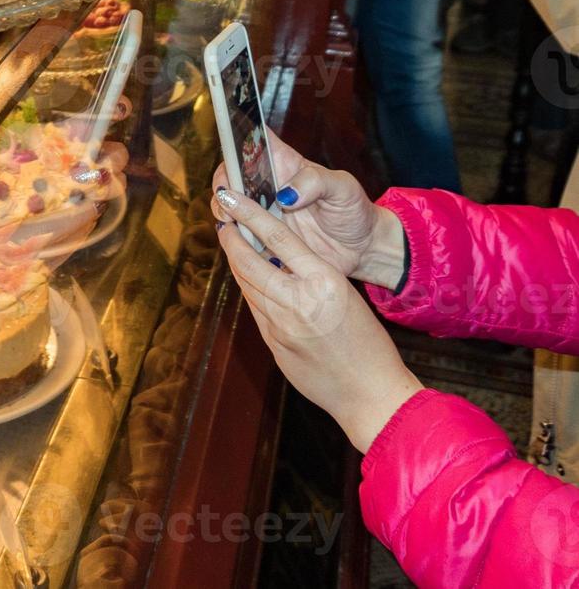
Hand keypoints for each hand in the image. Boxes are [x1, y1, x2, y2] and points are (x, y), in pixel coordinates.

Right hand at [211, 128, 406, 288]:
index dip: (236, 141)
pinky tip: (240, 242)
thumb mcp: (343, 188)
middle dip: (222, 184)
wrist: (360, 249)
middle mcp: (267, 186)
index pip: (252, 142)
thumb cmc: (352, 210)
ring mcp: (262, 213)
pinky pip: (239, 236)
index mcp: (284, 164)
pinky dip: (233, 238)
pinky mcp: (262, 238)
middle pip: (230, 174)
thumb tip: (286, 194)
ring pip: (228, 206)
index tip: (232, 155)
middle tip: (228, 199)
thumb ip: (316, 182)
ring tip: (231, 222)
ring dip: (223, 211)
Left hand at [213, 187, 422, 452]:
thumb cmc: (368, 345)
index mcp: (325, 282)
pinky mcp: (272, 345)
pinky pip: (255, 310)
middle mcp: (298, 301)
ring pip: (247, 285)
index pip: (277, 238)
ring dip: (237, 264)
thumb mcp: (346, 296)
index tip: (232, 199)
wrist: (370, 395)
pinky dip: (250, 291)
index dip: (249, 215)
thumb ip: (312, 276)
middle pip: (250, 262)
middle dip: (232, 240)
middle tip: (224, 221)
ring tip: (232, 245)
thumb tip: (277, 258)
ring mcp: (281, 326)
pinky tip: (248, 281)